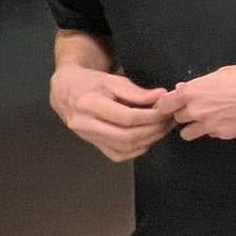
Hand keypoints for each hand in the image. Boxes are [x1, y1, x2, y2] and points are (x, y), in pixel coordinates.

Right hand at [50, 66, 173, 162]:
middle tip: (169, 120)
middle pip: (127, 136)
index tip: (166, 110)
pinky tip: (148, 137)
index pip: (127, 118)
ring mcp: (88, 138)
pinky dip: (138, 149)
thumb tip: (162, 97)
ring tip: (163, 127)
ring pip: (124, 149)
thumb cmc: (90, 83)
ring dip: (149, 140)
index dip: (151, 116)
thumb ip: (137, 91)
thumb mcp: (112, 80)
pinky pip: (119, 155)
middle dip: (154, 130)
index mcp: (88, 105)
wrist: (66, 92)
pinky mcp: (93, 145)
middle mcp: (85, 125)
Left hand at [155, 61, 235, 141]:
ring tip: (210, 115)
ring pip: (188, 133)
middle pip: (177, 119)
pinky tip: (229, 117)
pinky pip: (211, 134)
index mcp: (193, 92)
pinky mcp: (224, 134)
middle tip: (199, 105)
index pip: (163, 106)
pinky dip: (215, 128)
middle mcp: (197, 111)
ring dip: (194, 125)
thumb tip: (182, 90)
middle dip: (185, 113)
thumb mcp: (220, 73)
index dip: (168, 105)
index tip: (172, 104)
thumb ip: (197, 85)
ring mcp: (210, 125)